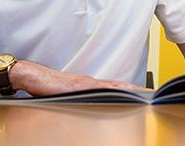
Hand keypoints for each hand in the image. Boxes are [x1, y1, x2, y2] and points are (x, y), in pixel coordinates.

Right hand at [11, 61, 147, 95]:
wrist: (33, 77)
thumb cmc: (47, 87)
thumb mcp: (67, 95)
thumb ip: (80, 98)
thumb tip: (89, 107)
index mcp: (89, 85)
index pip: (114, 87)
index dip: (130, 89)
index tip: (144, 93)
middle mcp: (90, 82)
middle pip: (118, 85)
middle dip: (135, 89)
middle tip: (151, 93)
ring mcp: (85, 83)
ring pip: (112, 85)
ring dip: (128, 89)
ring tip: (143, 93)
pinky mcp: (78, 86)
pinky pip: (98, 88)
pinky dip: (111, 90)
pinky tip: (119, 92)